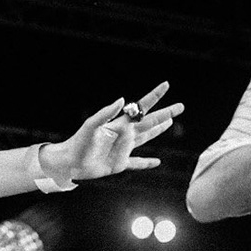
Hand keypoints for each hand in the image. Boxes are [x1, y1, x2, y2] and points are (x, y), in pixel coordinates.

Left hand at [39, 82, 182, 182]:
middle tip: (181, 106)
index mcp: (120, 124)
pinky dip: (147, 163)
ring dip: (158, 130)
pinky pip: (137, 163)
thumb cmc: (78, 142)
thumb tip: (122, 100)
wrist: (70, 162)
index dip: (154, 97)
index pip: (141, 108)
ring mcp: (124, 150)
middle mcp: (125, 135)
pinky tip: (157, 162)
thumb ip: (106, 113)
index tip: (166, 85)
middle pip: (150, 122)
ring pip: (146, 138)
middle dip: (165, 114)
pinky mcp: (119, 164)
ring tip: (170, 121)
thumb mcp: (91, 125)